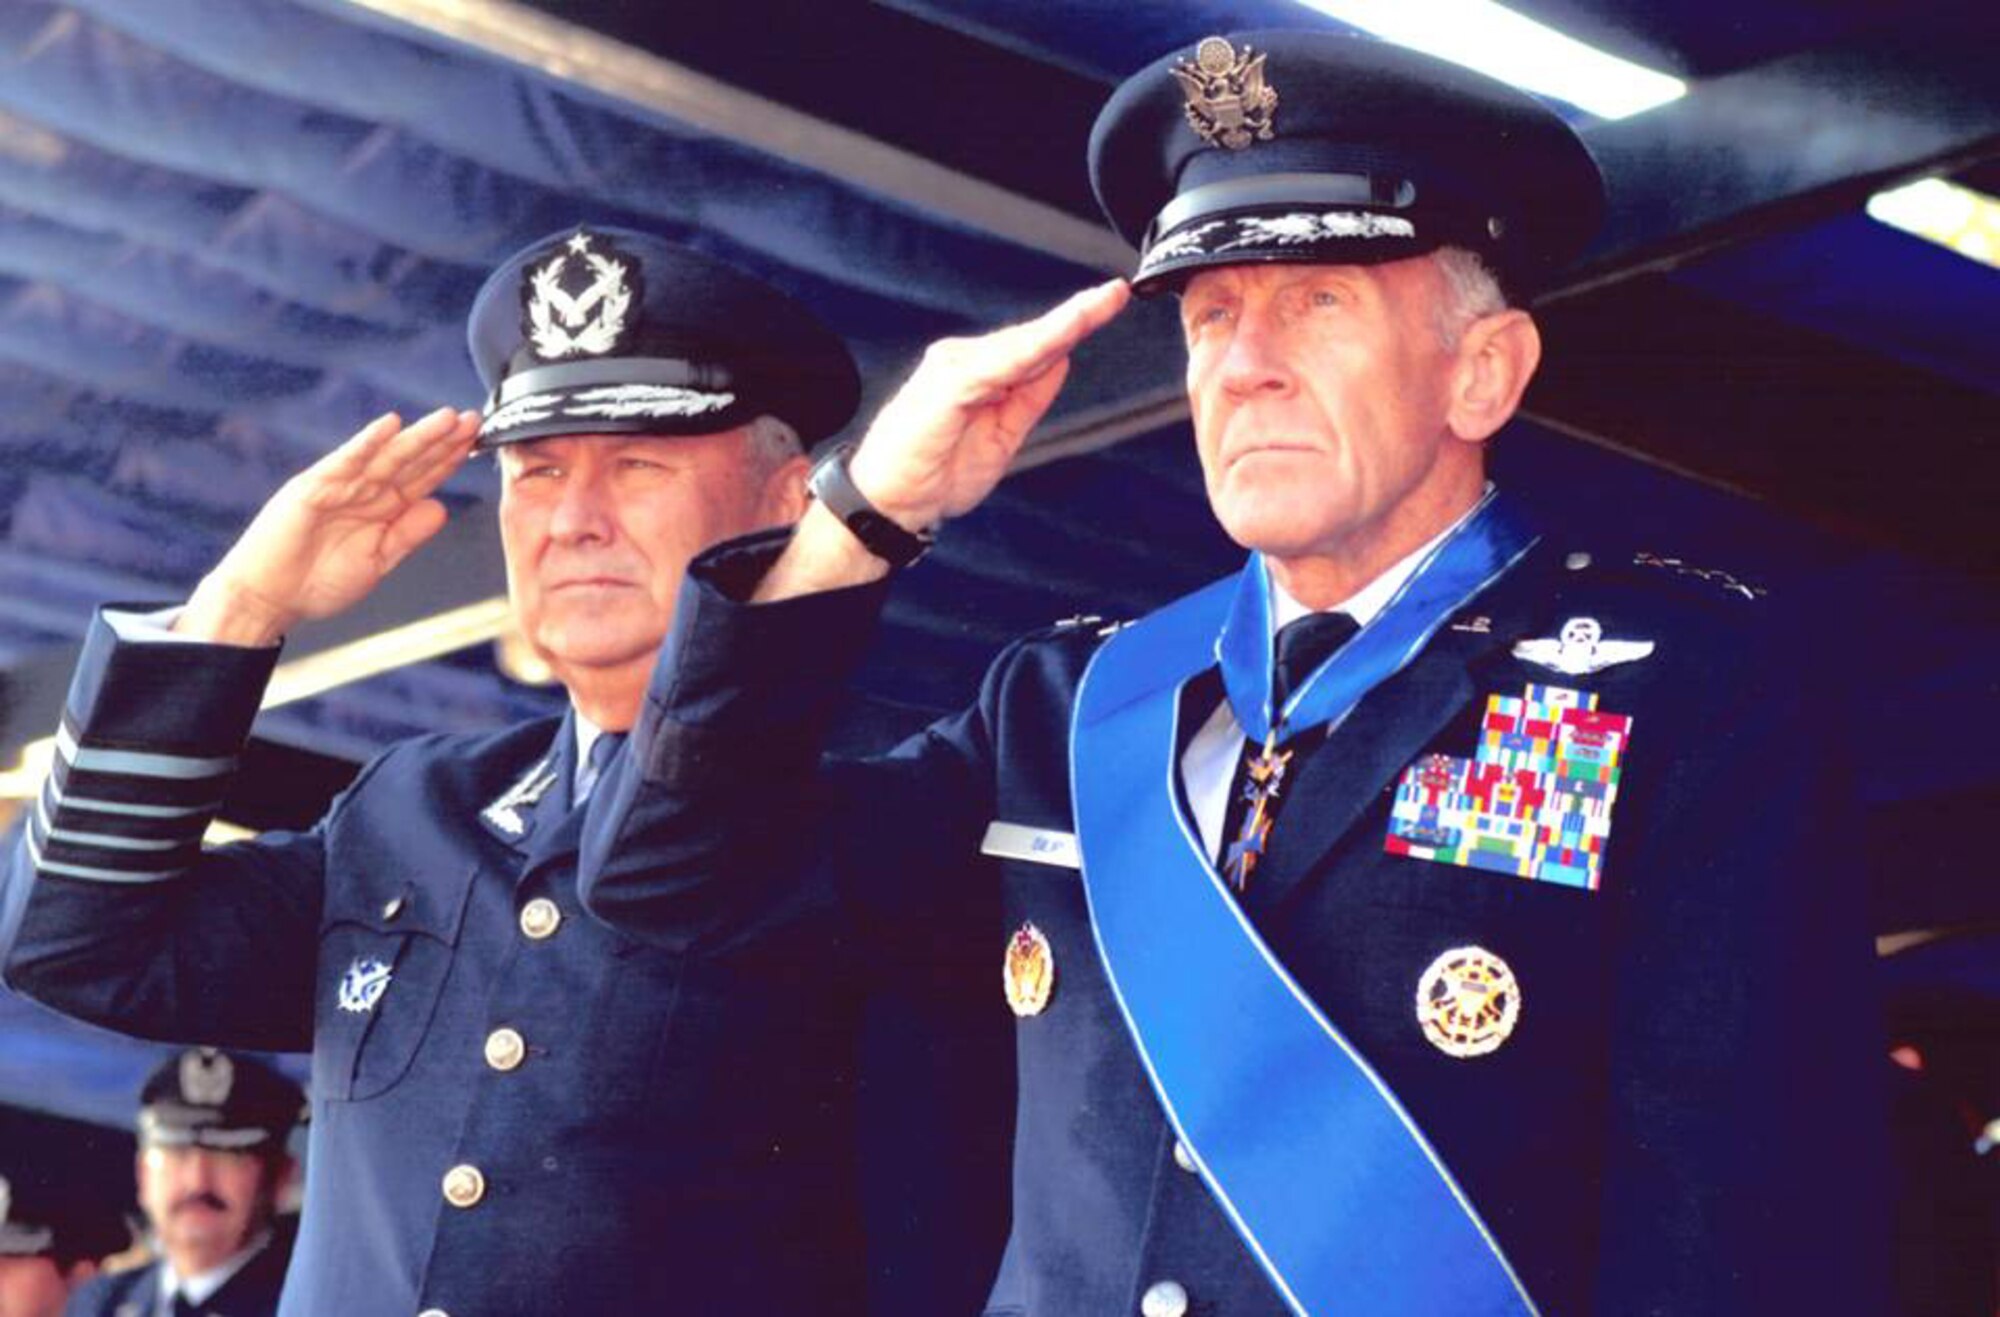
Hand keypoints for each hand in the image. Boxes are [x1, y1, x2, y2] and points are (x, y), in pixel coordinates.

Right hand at [178, 407, 480, 644]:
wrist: (269, 597)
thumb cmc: (318, 583)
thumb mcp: (377, 561)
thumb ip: (408, 534)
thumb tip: (442, 507)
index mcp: (382, 509)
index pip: (423, 478)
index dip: (450, 460)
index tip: (478, 442)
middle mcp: (364, 491)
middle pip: (411, 460)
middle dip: (443, 441)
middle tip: (473, 419)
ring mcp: (339, 486)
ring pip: (386, 456)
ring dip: (416, 436)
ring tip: (446, 419)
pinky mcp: (313, 487)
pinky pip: (345, 461)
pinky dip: (367, 443)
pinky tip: (390, 426)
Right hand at [847, 279, 1129, 529]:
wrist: (890, 503)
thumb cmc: (933, 474)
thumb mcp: (1001, 440)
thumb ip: (1028, 399)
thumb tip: (1061, 361)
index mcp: (976, 375)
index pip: (1033, 347)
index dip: (1072, 325)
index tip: (1110, 302)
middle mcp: (963, 362)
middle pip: (1030, 337)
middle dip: (1077, 316)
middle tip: (1116, 294)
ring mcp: (953, 369)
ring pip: (1019, 344)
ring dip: (1062, 325)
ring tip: (1100, 305)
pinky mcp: (947, 384)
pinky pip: (998, 364)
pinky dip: (1032, 349)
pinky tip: (1061, 336)